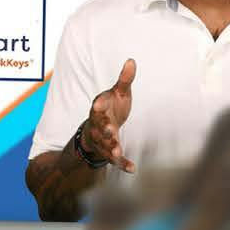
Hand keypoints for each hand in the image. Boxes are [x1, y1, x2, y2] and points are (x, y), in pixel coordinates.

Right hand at [78, 58, 136, 172]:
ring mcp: (102, 140)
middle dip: (105, 130)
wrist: (97, 131)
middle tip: (111, 130)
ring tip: (117, 153)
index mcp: (100, 109)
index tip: (98, 103)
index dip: (98, 104)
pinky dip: (123, 165)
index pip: (97, 106)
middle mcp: (98, 126)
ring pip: (105, 145)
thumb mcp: (118, 94)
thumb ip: (124, 80)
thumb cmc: (110, 109)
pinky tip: (133, 169)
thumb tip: (132, 60)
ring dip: (111, 149)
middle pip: (100, 127)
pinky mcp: (108, 153)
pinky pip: (115, 160)